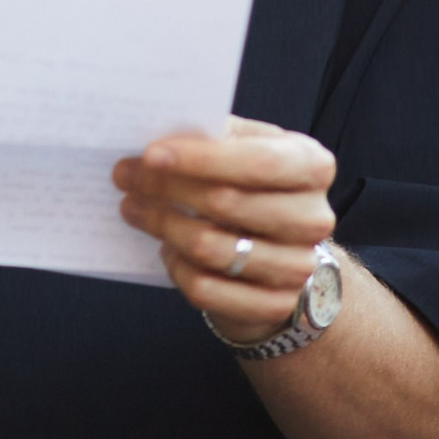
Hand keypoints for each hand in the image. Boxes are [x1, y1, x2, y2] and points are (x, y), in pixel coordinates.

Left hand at [113, 116, 337, 343]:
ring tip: (134, 208)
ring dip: (163, 225)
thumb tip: (157, 133)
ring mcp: (298, 266)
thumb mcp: (247, 148)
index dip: (201, 158)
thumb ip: (214, 136)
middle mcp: (313, 218)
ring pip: (212, 248)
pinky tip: (166, 249)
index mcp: (311, 166)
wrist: (285, 248)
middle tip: (126, 176)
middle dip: (166, 188)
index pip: (258, 162)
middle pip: (227, 204)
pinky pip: (206, 288)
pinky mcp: (273, 304)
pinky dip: (176, 267)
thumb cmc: (255, 185)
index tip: (151, 154)